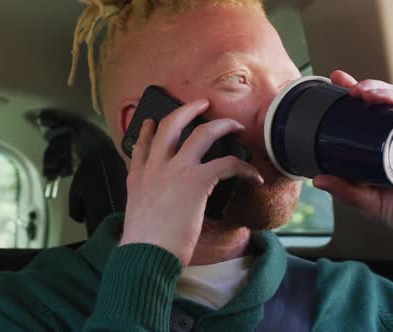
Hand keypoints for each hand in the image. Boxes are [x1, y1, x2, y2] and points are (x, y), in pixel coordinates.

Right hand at [120, 99, 263, 265]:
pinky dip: (245, 169)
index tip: (151, 122)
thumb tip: (166, 206)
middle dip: (188, 109)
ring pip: (202, 133)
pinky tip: (254, 176)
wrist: (145, 255)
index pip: (140, 145)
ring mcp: (175, 170)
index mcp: (138, 178)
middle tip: (202, 104)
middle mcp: (155, 168)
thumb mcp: (139, 215)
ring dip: (222, 125)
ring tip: (235, 126)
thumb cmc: (145, 245)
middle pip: (170, 125)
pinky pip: (228, 164)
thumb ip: (150, 202)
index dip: (146, 130)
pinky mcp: (196, 180)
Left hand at [313, 70, 392, 239]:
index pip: (371, 111)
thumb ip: (347, 191)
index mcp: (388, 144)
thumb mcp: (373, 204)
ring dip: (386, 92)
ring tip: (367, 94)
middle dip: (369, 88)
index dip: (356, 92)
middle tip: (352, 91)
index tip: (337, 79)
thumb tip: (317, 179)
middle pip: (389, 101)